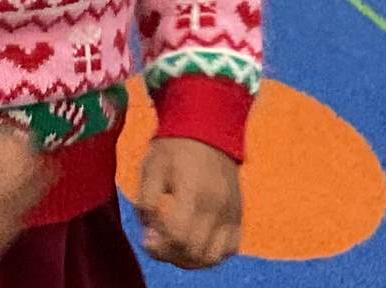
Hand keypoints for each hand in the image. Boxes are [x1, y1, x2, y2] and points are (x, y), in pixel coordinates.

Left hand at [137, 137, 242, 269]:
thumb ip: (147, 204)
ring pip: (213, 256)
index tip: (148, 236)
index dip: (159, 246)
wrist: (208, 126)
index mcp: (195, 193)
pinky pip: (230, 247)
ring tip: (176, 243)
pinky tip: (196, 241)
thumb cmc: (174, 147)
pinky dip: (212, 252)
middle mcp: (218, 206)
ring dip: (191, 258)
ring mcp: (231, 211)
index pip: (179, 239)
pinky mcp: (238, 213)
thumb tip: (150, 236)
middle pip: (195, 253)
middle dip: (171, 253)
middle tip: (159, 239)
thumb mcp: (151, 169)